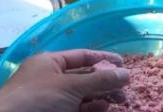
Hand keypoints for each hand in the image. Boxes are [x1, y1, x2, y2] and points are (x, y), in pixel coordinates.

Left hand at [0, 49, 128, 111]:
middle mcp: (51, 78)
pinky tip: (104, 108)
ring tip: (120, 101)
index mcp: (50, 62)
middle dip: (106, 82)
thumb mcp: (71, 86)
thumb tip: (125, 73)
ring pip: (82, 95)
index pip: (82, 56)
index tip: (124, 64)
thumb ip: (100, 79)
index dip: (104, 59)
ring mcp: (51, 98)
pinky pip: (77, 108)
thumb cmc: (37, 99)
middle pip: (85, 76)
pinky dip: (92, 108)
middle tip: (125, 89)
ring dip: (102, 96)